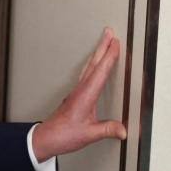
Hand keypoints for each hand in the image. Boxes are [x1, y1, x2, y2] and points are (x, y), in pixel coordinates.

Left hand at [31, 28, 126, 162]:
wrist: (47, 138)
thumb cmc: (64, 134)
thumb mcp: (89, 134)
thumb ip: (107, 130)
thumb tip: (123, 129)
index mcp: (85, 95)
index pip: (100, 72)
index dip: (109, 57)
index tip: (116, 43)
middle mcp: (80, 90)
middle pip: (94, 64)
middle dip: (102, 47)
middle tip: (109, 32)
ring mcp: (77, 92)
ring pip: (89, 67)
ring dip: (97, 54)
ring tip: (104, 43)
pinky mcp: (75, 96)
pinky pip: (86, 74)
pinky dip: (93, 65)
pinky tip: (94, 65)